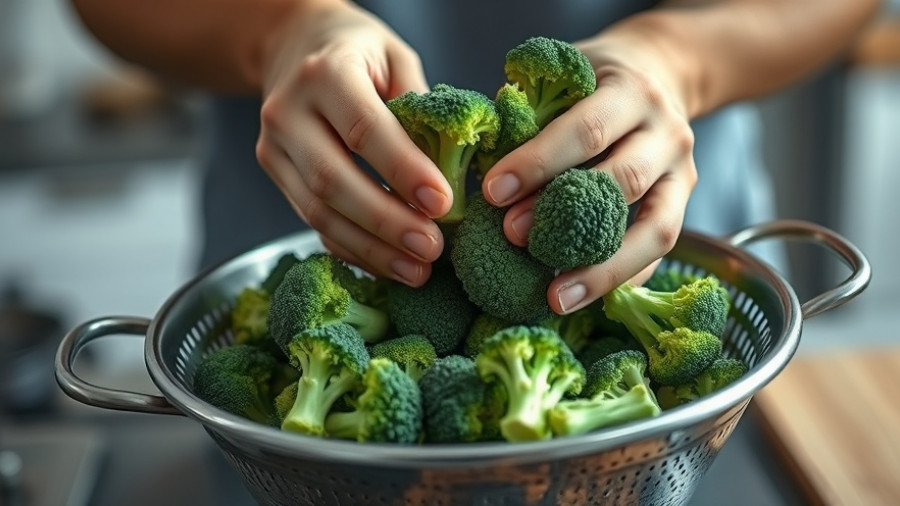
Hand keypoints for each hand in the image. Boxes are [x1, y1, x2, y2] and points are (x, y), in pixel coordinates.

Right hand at [256, 0, 451, 285]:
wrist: (295, 46)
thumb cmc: (359, 53)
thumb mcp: (396, 59)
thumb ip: (420, 110)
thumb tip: (451, 175)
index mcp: (326, 74)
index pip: (364, 130)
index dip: (404, 172)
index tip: (443, 205)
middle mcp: (288, 112)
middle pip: (333, 180)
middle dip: (386, 222)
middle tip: (432, 249)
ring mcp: (273, 147)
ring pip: (318, 211)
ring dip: (370, 248)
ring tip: (416, 270)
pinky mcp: (273, 173)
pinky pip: (311, 222)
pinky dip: (351, 248)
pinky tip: (387, 264)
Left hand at [481, 21, 697, 313]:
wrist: (660, 72)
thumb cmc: (593, 79)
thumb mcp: (564, 75)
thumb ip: (528, 112)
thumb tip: (476, 163)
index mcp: (630, 92)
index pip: (586, 130)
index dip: (539, 163)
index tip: (493, 192)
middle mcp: (666, 132)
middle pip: (621, 181)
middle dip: (563, 216)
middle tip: (512, 238)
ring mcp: (682, 172)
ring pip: (654, 229)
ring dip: (600, 268)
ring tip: (555, 297)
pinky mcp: (684, 204)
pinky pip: (661, 249)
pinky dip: (625, 276)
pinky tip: (586, 296)